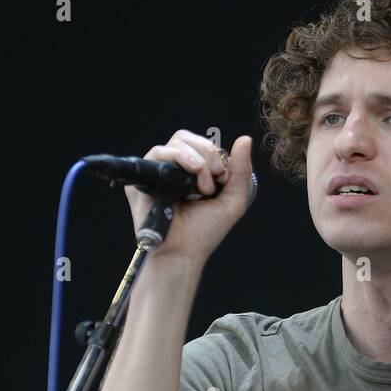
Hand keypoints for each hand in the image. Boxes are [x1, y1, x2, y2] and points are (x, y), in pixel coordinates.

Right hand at [124, 131, 253, 262]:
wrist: (184, 251)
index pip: (201, 144)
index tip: (223, 177)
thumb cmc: (205, 232)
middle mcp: (173, 170)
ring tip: (203, 187)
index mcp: (192, 173)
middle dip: (207, 153)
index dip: (214, 154)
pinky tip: (189, 181)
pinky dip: (178, 159)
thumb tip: (245, 138)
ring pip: (176, 143)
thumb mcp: (232, 200)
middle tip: (216, 178)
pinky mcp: (144, 180)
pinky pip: (158, 153)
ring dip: (196, 160)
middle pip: (187, 138)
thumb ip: (241, 170)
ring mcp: (158, 173)